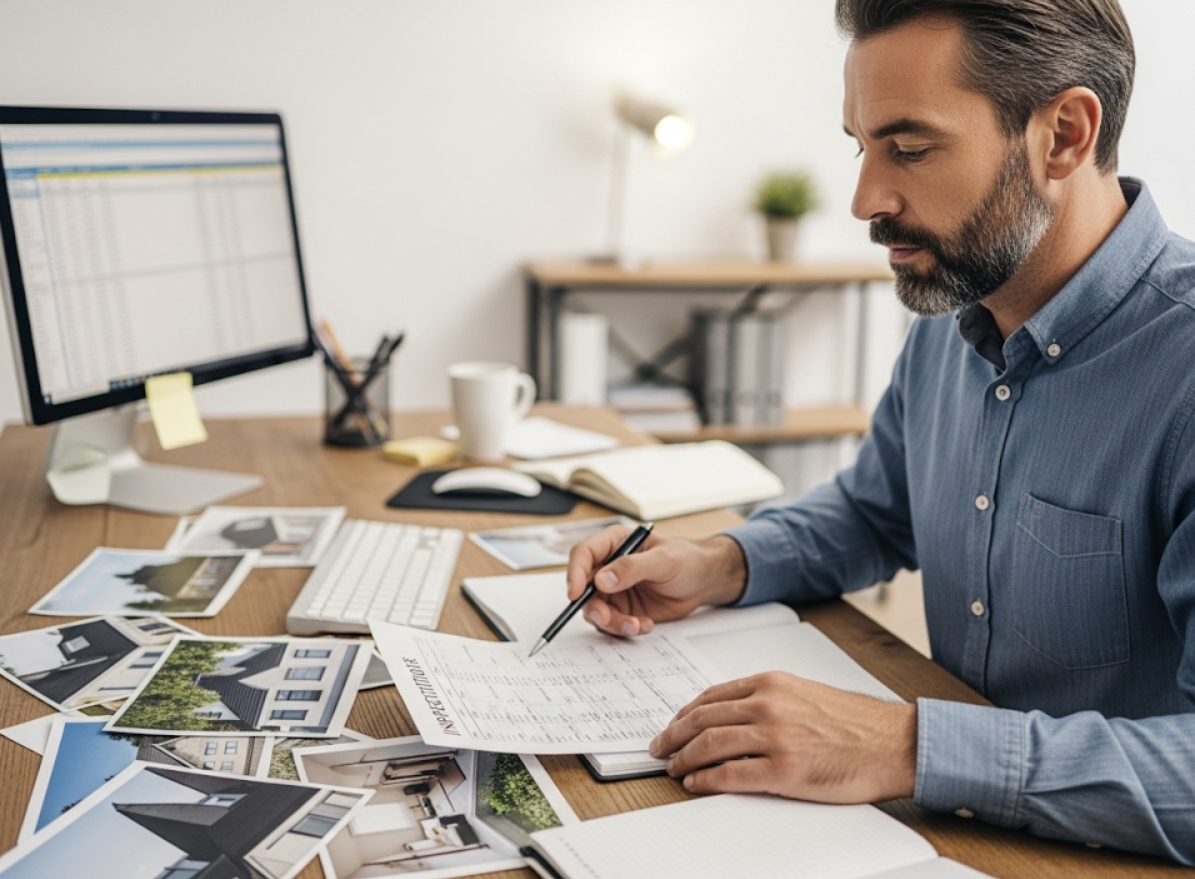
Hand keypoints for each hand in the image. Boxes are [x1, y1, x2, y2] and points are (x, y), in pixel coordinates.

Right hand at [565, 525, 746, 636]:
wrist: (703, 582)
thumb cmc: (687, 560)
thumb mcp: (663, 560)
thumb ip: (632, 568)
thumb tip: (602, 579)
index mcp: (614, 543)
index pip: (583, 555)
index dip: (575, 574)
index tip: (576, 594)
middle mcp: (608, 567)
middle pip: (584, 589)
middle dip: (594, 607)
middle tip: (607, 619)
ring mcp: (614, 590)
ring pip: (596, 610)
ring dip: (612, 622)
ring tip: (636, 625)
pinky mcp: (623, 609)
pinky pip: (612, 623)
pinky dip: (625, 628)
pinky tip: (645, 624)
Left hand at [648, 672, 916, 803]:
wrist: (892, 743)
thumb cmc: (854, 722)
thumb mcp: (804, 693)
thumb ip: (768, 698)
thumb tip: (733, 714)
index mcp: (771, 683)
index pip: (711, 696)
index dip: (684, 713)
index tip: (672, 725)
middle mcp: (767, 705)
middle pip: (702, 719)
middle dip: (673, 736)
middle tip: (659, 748)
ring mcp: (774, 737)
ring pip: (709, 745)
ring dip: (684, 759)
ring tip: (674, 769)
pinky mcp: (783, 771)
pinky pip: (730, 775)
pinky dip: (706, 780)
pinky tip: (696, 783)